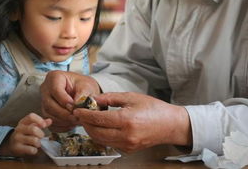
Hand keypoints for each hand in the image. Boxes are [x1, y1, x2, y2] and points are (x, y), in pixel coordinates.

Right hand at [0, 113, 50, 156]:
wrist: (11, 143)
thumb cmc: (25, 133)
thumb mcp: (31, 126)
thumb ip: (41, 123)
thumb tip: (50, 120)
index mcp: (23, 122)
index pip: (31, 116)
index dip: (39, 120)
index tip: (44, 125)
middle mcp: (19, 129)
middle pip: (33, 129)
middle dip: (41, 134)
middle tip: (41, 137)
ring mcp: (17, 138)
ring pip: (34, 140)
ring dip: (39, 143)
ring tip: (37, 143)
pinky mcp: (17, 148)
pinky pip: (31, 149)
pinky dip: (35, 150)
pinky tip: (33, 149)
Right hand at [40, 70, 100, 131]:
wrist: (82, 91)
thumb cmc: (83, 86)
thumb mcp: (86, 86)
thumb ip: (82, 93)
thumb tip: (76, 104)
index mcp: (54, 77)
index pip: (55, 90)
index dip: (64, 100)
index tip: (75, 107)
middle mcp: (46, 89)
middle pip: (49, 104)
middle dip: (64, 114)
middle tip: (76, 118)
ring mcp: (44, 101)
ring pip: (48, 114)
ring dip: (62, 121)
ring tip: (76, 121)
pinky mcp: (46, 112)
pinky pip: (49, 123)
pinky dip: (60, 126)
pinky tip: (71, 125)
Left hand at [73, 92, 191, 152]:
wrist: (170, 125)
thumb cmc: (153, 108)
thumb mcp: (132, 97)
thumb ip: (111, 98)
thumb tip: (94, 99)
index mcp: (126, 120)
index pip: (98, 119)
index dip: (85, 114)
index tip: (77, 109)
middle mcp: (125, 135)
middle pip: (96, 132)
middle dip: (85, 124)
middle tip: (81, 115)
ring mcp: (127, 145)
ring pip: (101, 140)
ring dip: (92, 131)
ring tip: (89, 121)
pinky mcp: (128, 150)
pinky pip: (109, 144)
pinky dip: (101, 137)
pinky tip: (101, 127)